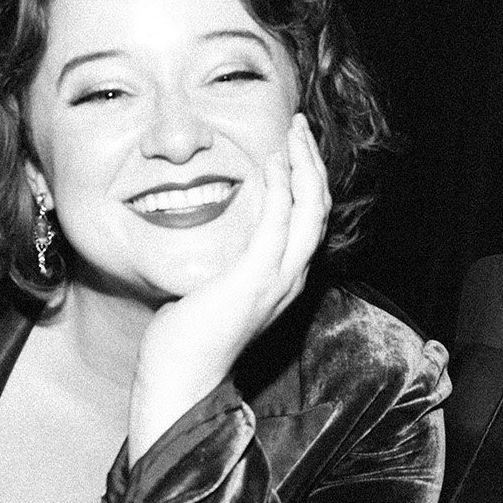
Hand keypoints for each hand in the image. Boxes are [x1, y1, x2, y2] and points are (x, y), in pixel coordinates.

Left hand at [128, 113, 330, 463]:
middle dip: (312, 161)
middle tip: (298, 125)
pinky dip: (281, 188)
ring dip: (304, 164)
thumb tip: (214, 227)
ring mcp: (278, 279)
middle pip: (320, 207)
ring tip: (294, 132)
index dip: (308, 177)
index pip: (311, 218)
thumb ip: (228, 258)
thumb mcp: (217, 285)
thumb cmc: (189, 335)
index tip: (293, 144)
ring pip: (311, 209)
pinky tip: (272, 162)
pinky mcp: (254, 279)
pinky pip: (278, 223)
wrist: (182, 376)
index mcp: (286, 277)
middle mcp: (292, 276)